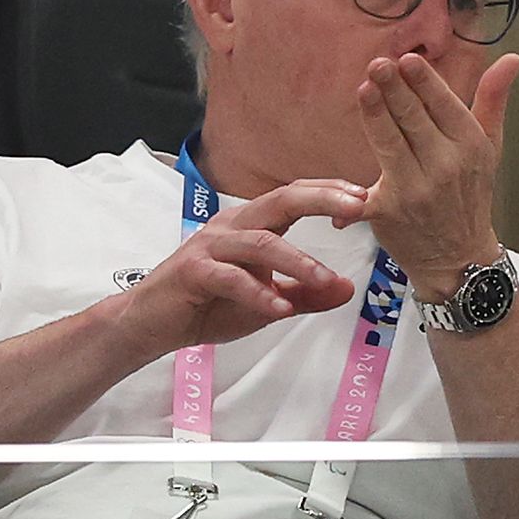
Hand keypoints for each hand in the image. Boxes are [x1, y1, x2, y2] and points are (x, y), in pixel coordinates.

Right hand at [113, 179, 366, 356]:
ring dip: (297, 261)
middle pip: (282, 200)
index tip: (366, 198)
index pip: (295, 196)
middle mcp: (232, 225)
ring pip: (261, 242)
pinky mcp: (193, 271)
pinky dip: (258, 293)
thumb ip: (306, 295)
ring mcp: (210, 246)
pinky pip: (231, 278)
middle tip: (359, 206)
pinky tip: (280, 308)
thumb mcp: (268, 302)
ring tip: (325, 279)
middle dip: (323, 199)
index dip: (330, 194)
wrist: (151, 324)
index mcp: (252, 224)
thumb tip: (346, 289)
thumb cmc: (208, 304)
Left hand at [355, 51, 518, 296]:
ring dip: (375, 116)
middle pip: (414, 120)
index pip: (445, 105)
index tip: (408, 59)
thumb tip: (512, 58)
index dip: (424, 82)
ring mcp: (417, 191)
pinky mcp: (389, 213)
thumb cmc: (469, 194)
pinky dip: (345, 196)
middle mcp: (446, 167)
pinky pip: (364, 197)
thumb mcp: (489, 146)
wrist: (458, 257)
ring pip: (390, 145)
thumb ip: (493, 99)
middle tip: (379, 64)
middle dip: (395, 90)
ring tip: (365, 89)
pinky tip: (322, 184)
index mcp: (469, 146)